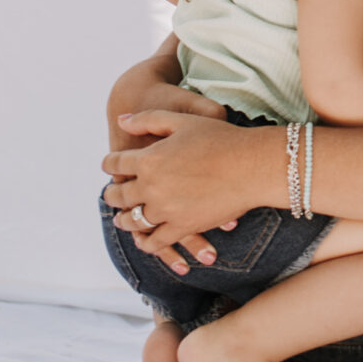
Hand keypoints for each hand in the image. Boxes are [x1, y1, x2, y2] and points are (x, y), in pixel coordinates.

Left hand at [102, 111, 268, 274]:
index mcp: (149, 158)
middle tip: (111, 194)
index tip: (109, 165)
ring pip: (133, 221)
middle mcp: (152, 186)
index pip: (116, 163)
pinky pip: (156, 241)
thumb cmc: (221, 138)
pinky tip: (144, 239)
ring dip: (124, 220)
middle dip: (112, 194)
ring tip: (122, 219)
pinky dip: (146, 242)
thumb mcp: (182, 120)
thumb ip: (148, 119)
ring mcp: (166, 210)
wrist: (253, 165)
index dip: (109, 163)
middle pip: (118, 195)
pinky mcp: (183, 227)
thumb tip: (122, 121)